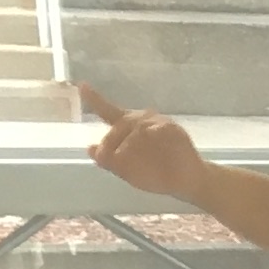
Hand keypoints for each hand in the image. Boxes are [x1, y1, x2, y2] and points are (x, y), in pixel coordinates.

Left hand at [80, 84, 206, 201]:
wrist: (187, 182)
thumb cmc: (157, 175)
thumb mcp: (128, 172)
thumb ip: (109, 161)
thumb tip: (89, 149)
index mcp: (129, 128)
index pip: (108, 113)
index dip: (95, 99)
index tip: (82, 86)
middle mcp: (141, 121)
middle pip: (120, 123)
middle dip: (112, 142)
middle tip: (111, 161)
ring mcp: (157, 123)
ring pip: (136, 127)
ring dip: (130, 145)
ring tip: (132, 162)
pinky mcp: (172, 129)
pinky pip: (157, 129)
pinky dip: (151, 137)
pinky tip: (152, 148)